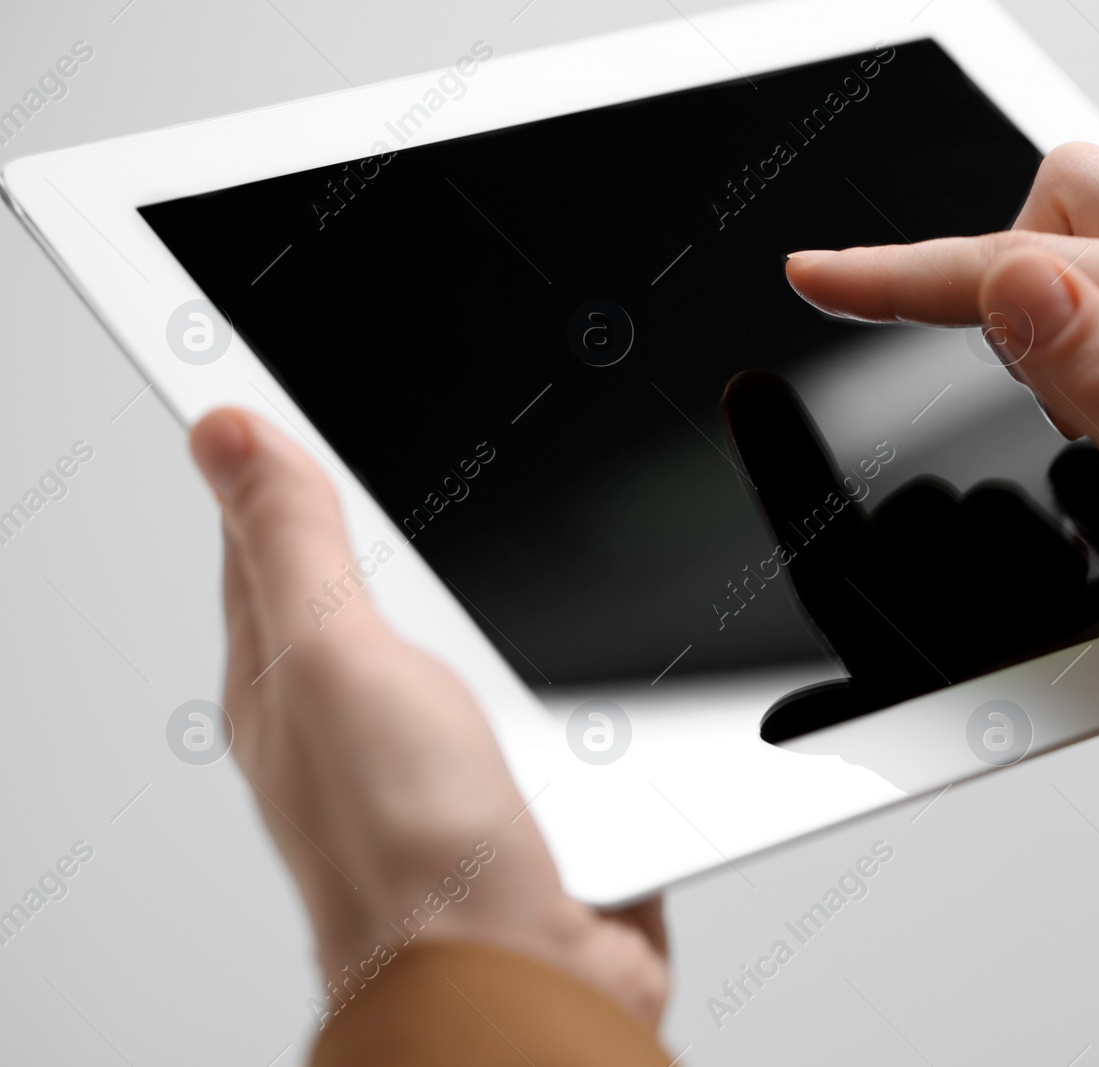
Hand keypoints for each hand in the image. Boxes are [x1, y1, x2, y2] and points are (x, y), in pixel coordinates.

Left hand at [189, 408, 667, 1024]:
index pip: (260, 540)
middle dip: (379, 509)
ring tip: (462, 516)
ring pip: (454, 625)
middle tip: (368, 440)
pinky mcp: (520, 768)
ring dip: (476, 585)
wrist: (522, 961)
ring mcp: (441, 739)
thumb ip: (293, 543)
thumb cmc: (409, 849)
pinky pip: (526, 684)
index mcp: (288, 674)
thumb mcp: (332, 657)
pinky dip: (542, 655)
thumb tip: (224, 431)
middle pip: (360, 576)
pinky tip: (557, 634)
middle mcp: (357, 706)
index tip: (270, 396)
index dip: (268, 462)